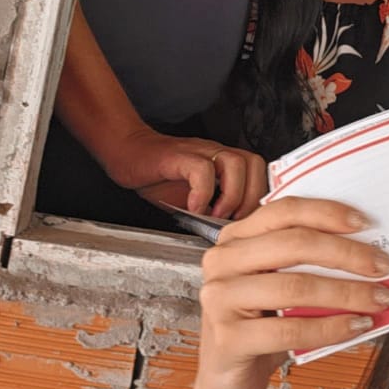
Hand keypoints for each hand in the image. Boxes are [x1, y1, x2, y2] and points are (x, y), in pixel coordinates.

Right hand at [103, 125, 266, 218]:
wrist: (127, 152)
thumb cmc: (159, 176)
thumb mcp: (193, 197)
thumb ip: (214, 209)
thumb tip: (233, 236)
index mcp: (224, 163)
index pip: (260, 171)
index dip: (261, 197)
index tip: (250, 223)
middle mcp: (216, 153)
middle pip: (254, 164)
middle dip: (251, 197)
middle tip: (235, 221)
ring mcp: (199, 152)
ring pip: (235, 162)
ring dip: (231, 195)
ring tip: (216, 216)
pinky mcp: (178, 155)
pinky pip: (200, 169)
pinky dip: (202, 192)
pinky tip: (194, 208)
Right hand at [193, 197, 388, 388]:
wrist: (229, 382)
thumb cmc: (262, 327)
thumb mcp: (280, 286)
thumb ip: (309, 264)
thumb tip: (371, 253)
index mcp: (236, 238)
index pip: (284, 211)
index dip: (327, 213)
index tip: (366, 223)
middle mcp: (222, 261)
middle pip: (294, 244)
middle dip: (348, 254)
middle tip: (384, 266)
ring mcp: (220, 299)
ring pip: (296, 286)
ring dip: (348, 292)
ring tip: (380, 298)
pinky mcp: (228, 338)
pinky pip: (291, 329)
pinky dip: (331, 327)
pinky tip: (357, 326)